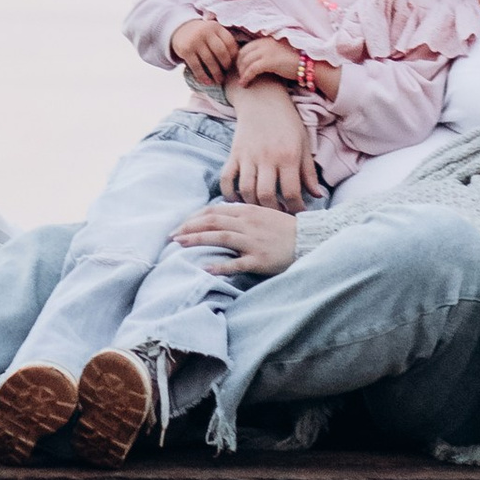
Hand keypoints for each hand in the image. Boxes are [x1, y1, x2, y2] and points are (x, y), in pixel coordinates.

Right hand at [171, 13, 240, 86]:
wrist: (181, 29)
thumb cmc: (204, 35)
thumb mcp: (214, 32)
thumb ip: (224, 41)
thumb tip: (239, 60)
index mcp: (216, 27)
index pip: (229, 42)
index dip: (234, 56)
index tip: (234, 65)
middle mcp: (206, 32)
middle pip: (221, 52)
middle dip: (225, 65)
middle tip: (227, 73)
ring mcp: (195, 40)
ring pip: (209, 61)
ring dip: (215, 73)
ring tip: (219, 80)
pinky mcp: (186, 50)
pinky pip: (196, 66)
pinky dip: (203, 76)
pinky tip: (207, 82)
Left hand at [174, 199, 300, 278]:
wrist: (308, 240)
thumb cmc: (284, 228)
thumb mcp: (262, 214)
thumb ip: (241, 215)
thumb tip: (219, 217)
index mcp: (247, 211)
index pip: (213, 210)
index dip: (194, 217)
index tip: (180, 225)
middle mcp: (247, 223)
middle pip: (212, 221)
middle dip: (188, 228)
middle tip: (171, 236)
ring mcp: (252, 241)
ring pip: (220, 237)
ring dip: (197, 240)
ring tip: (179, 244)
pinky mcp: (259, 259)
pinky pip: (236, 263)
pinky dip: (219, 266)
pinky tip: (204, 268)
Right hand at [217, 77, 319, 208]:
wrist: (263, 97)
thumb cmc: (287, 121)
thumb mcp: (303, 143)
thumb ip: (309, 172)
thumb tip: (318, 196)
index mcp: (288, 156)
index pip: (291, 193)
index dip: (295, 208)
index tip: (297, 213)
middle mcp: (267, 157)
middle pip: (266, 196)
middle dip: (273, 211)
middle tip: (278, 215)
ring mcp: (248, 156)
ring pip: (246, 190)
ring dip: (253, 205)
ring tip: (262, 208)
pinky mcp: (234, 153)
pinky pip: (226, 179)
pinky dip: (229, 193)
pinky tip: (239, 199)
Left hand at [231, 34, 308, 89]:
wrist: (309, 64)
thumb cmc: (296, 60)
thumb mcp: (278, 52)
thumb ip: (267, 52)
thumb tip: (255, 61)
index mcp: (266, 39)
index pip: (246, 47)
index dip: (240, 58)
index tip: (240, 68)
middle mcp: (265, 43)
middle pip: (243, 53)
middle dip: (239, 65)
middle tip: (240, 75)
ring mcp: (267, 51)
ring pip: (245, 61)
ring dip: (241, 73)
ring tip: (242, 82)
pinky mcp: (269, 61)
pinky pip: (251, 69)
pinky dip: (246, 77)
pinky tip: (245, 83)